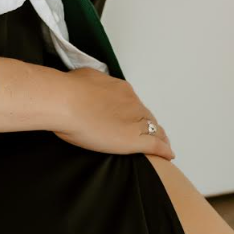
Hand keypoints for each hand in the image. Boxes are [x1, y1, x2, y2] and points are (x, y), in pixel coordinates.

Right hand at [52, 66, 176, 159]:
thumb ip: (90, 84)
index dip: (133, 112)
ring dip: (159, 137)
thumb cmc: (67, 90)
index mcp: (120, 88)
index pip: (133, 102)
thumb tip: (88, 87)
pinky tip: (168, 155)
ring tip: (162, 146)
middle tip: (147, 134)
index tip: (129, 118)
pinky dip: (164, 150)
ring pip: (155, 130)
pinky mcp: (135, 139)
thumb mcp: (81, 77)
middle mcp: (131, 102)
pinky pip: (156, 145)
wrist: (64, 101)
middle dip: (148, 125)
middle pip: (146, 116)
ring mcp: (135, 120)